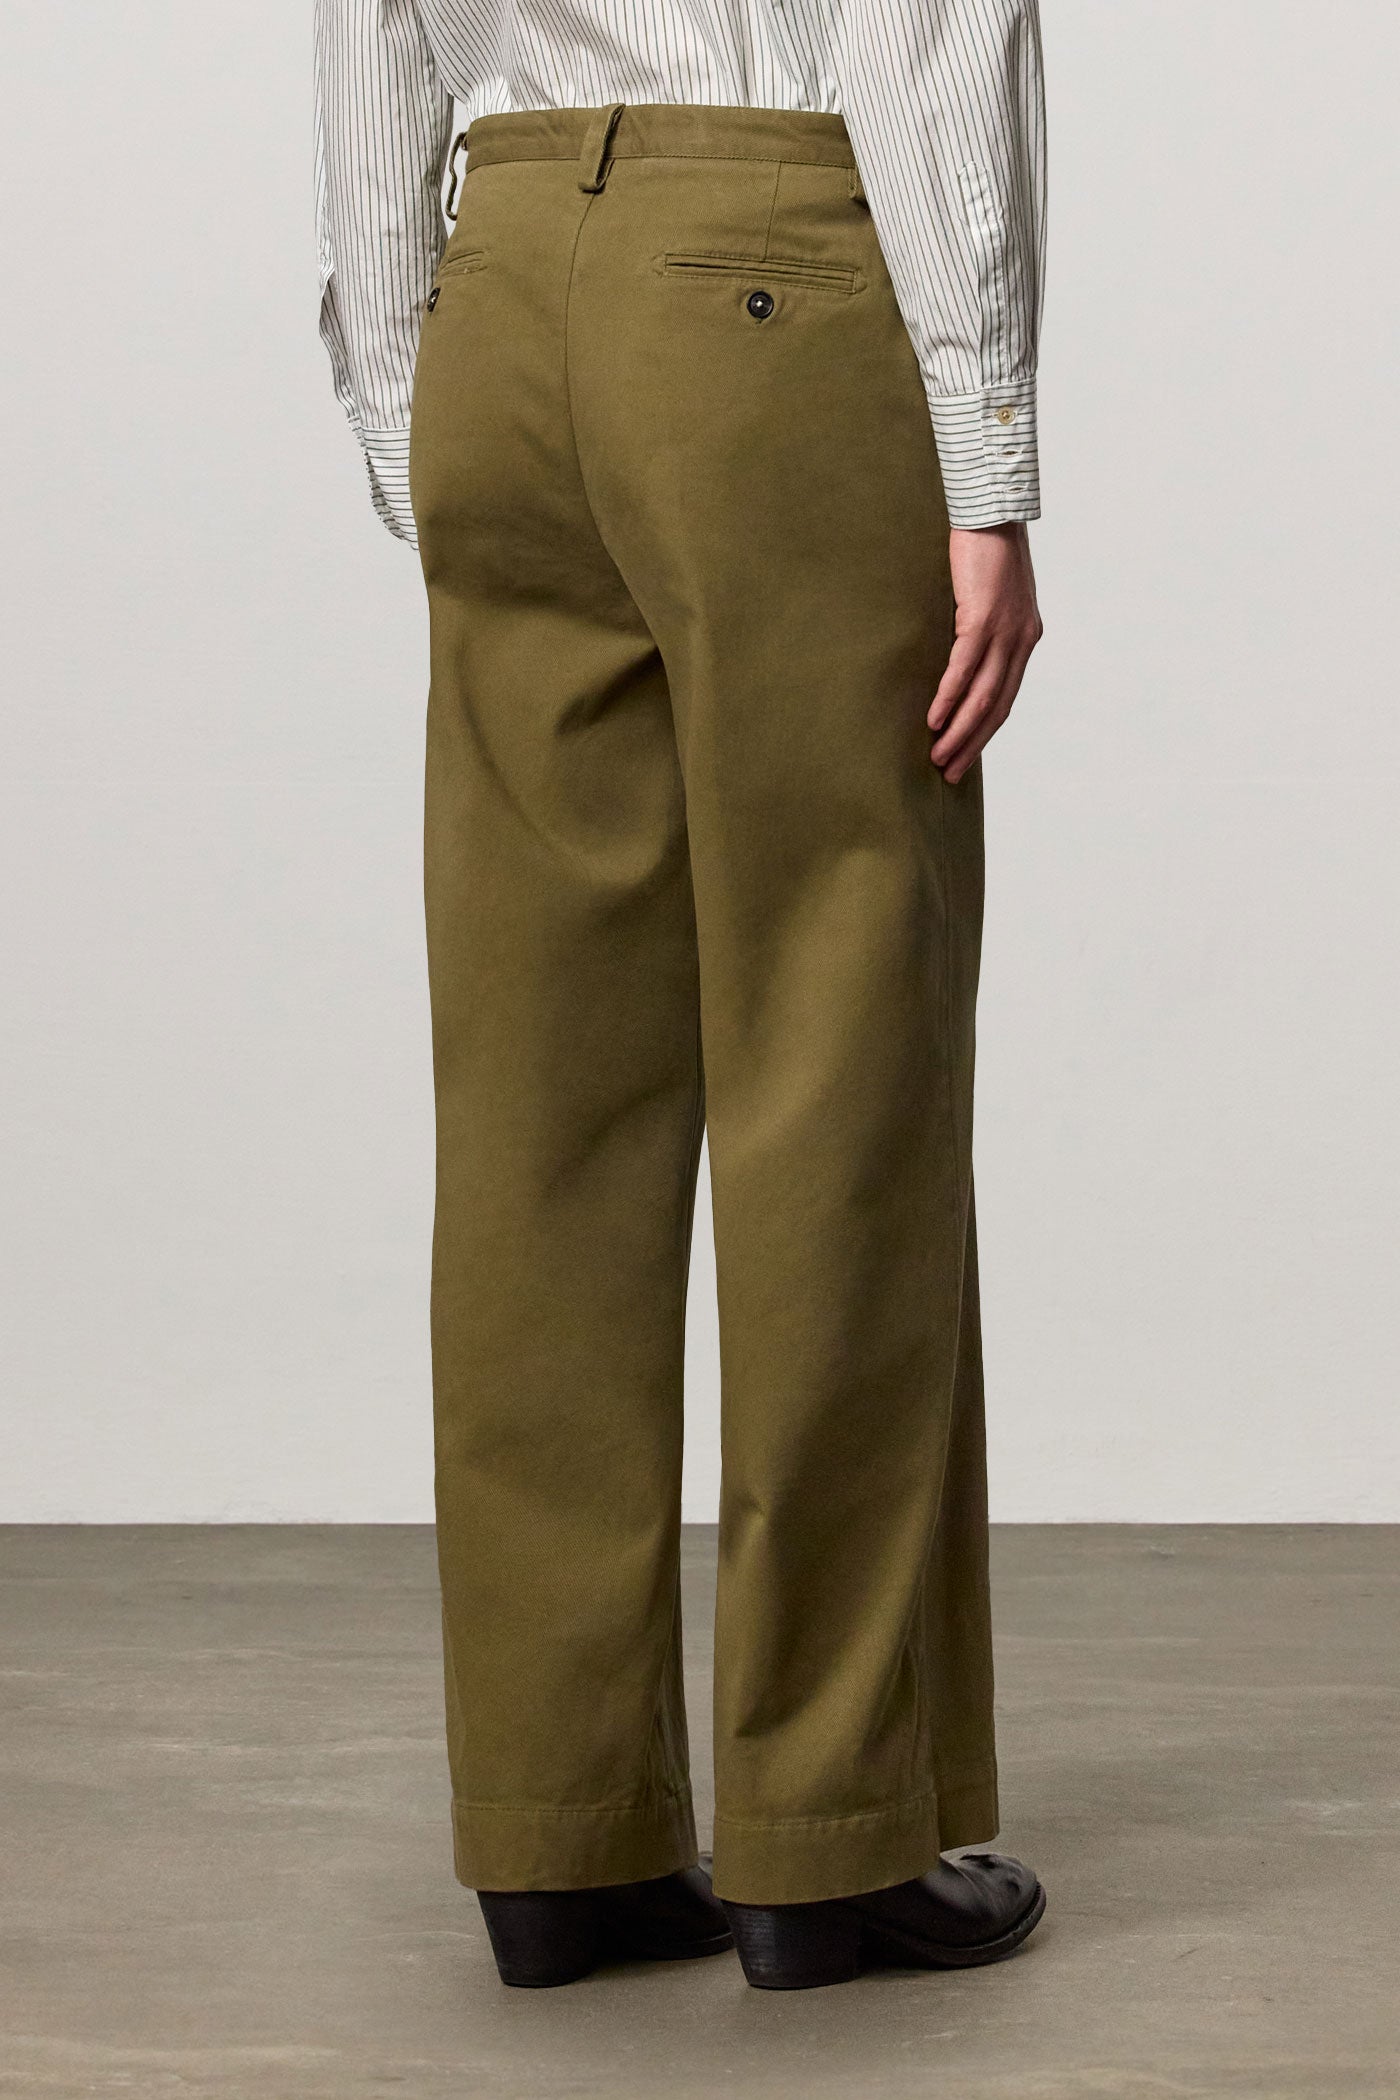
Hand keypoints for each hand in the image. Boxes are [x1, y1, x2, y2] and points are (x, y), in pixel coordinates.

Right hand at [928, 524, 1042, 782]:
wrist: (991, 510)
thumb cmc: (985, 550)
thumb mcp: (990, 596)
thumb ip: (982, 628)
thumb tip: (959, 657)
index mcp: (1026, 638)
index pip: (1006, 697)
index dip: (985, 731)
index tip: (965, 757)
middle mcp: (1022, 639)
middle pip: (998, 706)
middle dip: (973, 743)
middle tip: (949, 772)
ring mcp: (1005, 630)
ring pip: (983, 694)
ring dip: (960, 730)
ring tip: (938, 755)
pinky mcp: (984, 617)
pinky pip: (965, 668)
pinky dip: (950, 697)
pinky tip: (934, 719)